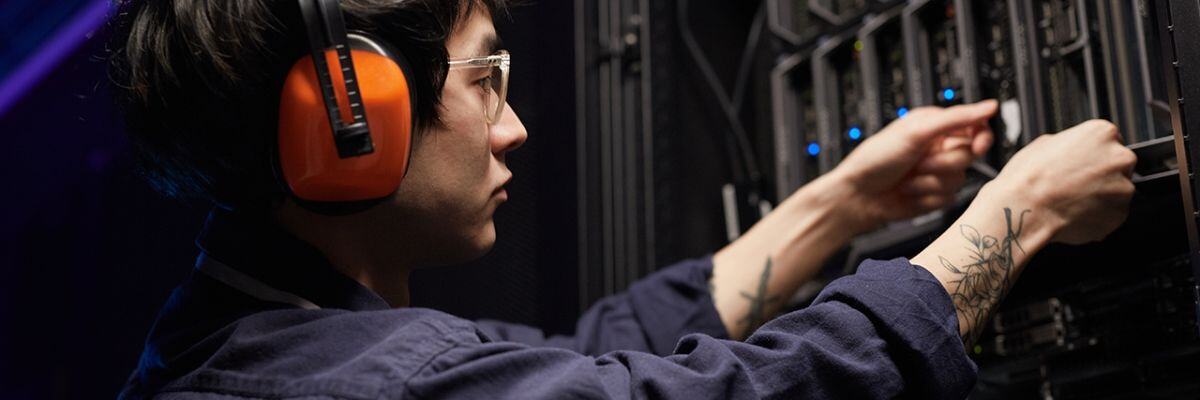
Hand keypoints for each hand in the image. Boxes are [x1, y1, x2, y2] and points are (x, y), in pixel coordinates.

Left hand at [826, 100, 997, 230]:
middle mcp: (938, 148)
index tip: (976, 146)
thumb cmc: (876, 159)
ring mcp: (937, 173)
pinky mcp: (935, 196)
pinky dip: (927, 198)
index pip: (976, 127)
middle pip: (969, 157)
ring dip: (929, 182)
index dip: (980, 138)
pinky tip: (908, 193)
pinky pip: (949, 199)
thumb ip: (956, 119)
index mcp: (935, 127)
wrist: (857, 196)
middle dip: (941, 163)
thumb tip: (990, 106)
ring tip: (907, 179)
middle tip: (918, 163)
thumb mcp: (915, 132)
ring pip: (959, 180)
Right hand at [984, 119, 1136, 243]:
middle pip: (1119, 165)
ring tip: (1072, 201)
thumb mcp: (1042, 144)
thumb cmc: (1028, 178)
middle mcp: (1119, 157)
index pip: (1110, 142)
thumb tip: (1070, 150)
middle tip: (1076, 184)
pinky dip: (1098, 216)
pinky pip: (1112, 214)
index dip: (1093, 156)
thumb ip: (1068, 143)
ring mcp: (1123, 186)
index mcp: (1102, 133)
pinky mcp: (1120, 213)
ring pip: (1117, 192)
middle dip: (1101, 176)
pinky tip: (1075, 213)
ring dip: (1100, 197)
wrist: (1024, 210)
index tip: (1082, 165)